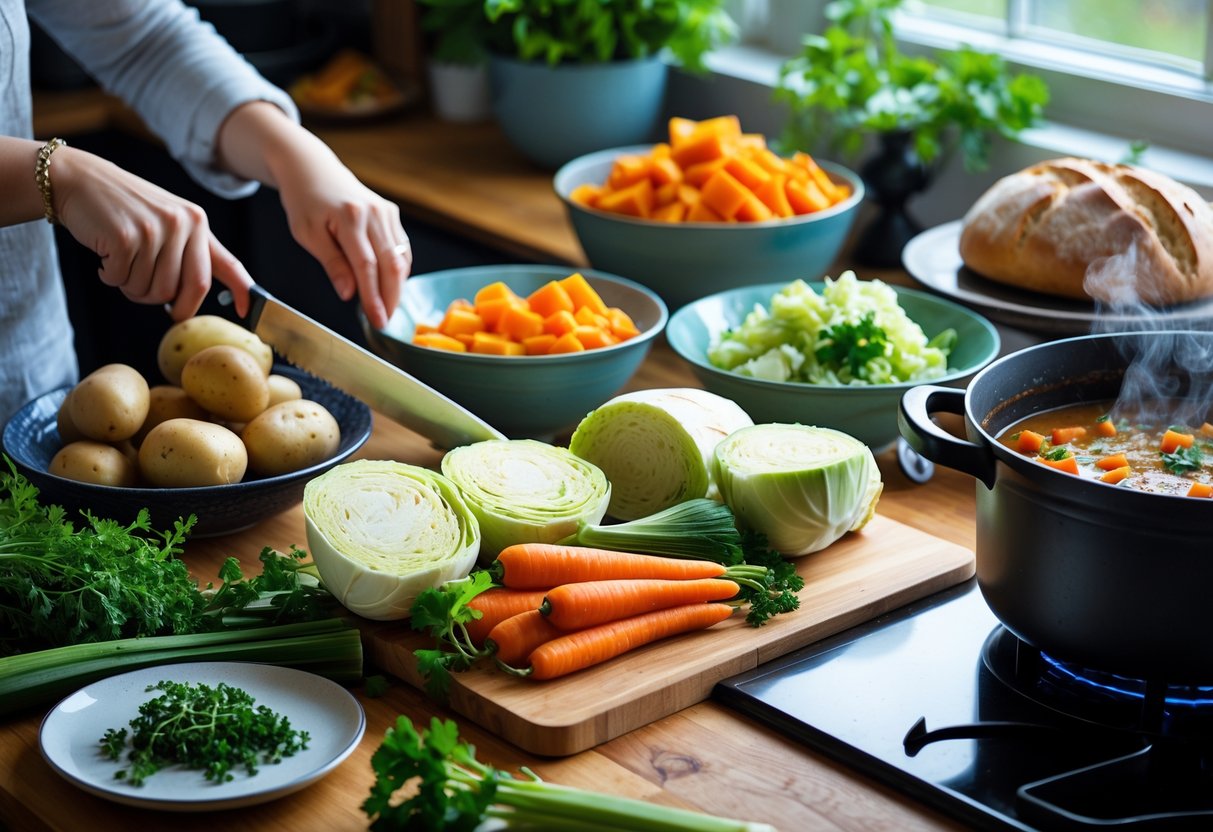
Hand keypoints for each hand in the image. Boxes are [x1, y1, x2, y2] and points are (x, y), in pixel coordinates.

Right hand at [52, 147, 252, 318]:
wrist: (79, 180)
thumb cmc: (124, 207)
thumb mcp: (167, 220)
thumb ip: (188, 251)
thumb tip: (198, 294)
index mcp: (197, 221)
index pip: (227, 264)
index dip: (242, 291)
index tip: (246, 311)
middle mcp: (182, 224)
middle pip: (186, 289)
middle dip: (165, 302)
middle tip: (143, 292)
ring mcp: (155, 230)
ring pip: (152, 290)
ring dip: (131, 288)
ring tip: (121, 263)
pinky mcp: (125, 237)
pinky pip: (122, 280)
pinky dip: (110, 276)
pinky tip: (105, 256)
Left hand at [272, 145, 410, 329]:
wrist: (313, 169)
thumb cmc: (305, 201)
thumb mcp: (307, 234)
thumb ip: (332, 264)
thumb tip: (349, 293)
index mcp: (350, 217)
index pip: (367, 266)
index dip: (373, 297)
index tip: (376, 320)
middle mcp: (374, 212)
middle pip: (391, 265)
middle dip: (391, 298)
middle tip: (385, 321)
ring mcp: (387, 212)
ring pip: (401, 258)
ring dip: (397, 287)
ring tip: (386, 308)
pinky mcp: (392, 213)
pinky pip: (401, 248)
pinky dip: (399, 270)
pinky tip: (390, 285)